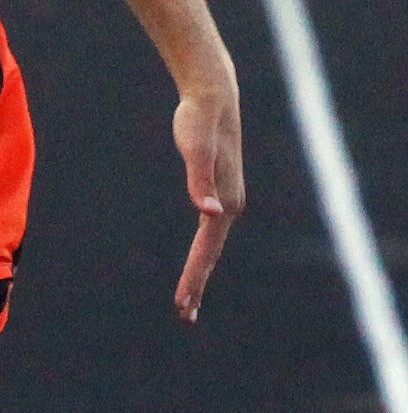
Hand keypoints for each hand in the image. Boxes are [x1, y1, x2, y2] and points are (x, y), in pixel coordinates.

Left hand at [172, 76, 244, 322]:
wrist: (214, 97)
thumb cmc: (200, 121)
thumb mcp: (195, 149)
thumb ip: (199, 181)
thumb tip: (209, 212)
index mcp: (226, 202)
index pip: (206, 249)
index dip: (194, 277)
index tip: (181, 303)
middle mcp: (230, 206)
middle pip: (211, 254)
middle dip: (198, 285)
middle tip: (184, 315)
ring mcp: (228, 201)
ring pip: (212, 246)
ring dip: (201, 273)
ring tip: (188, 300)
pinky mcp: (221, 194)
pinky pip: (210, 233)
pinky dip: (203, 253)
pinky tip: (199, 261)